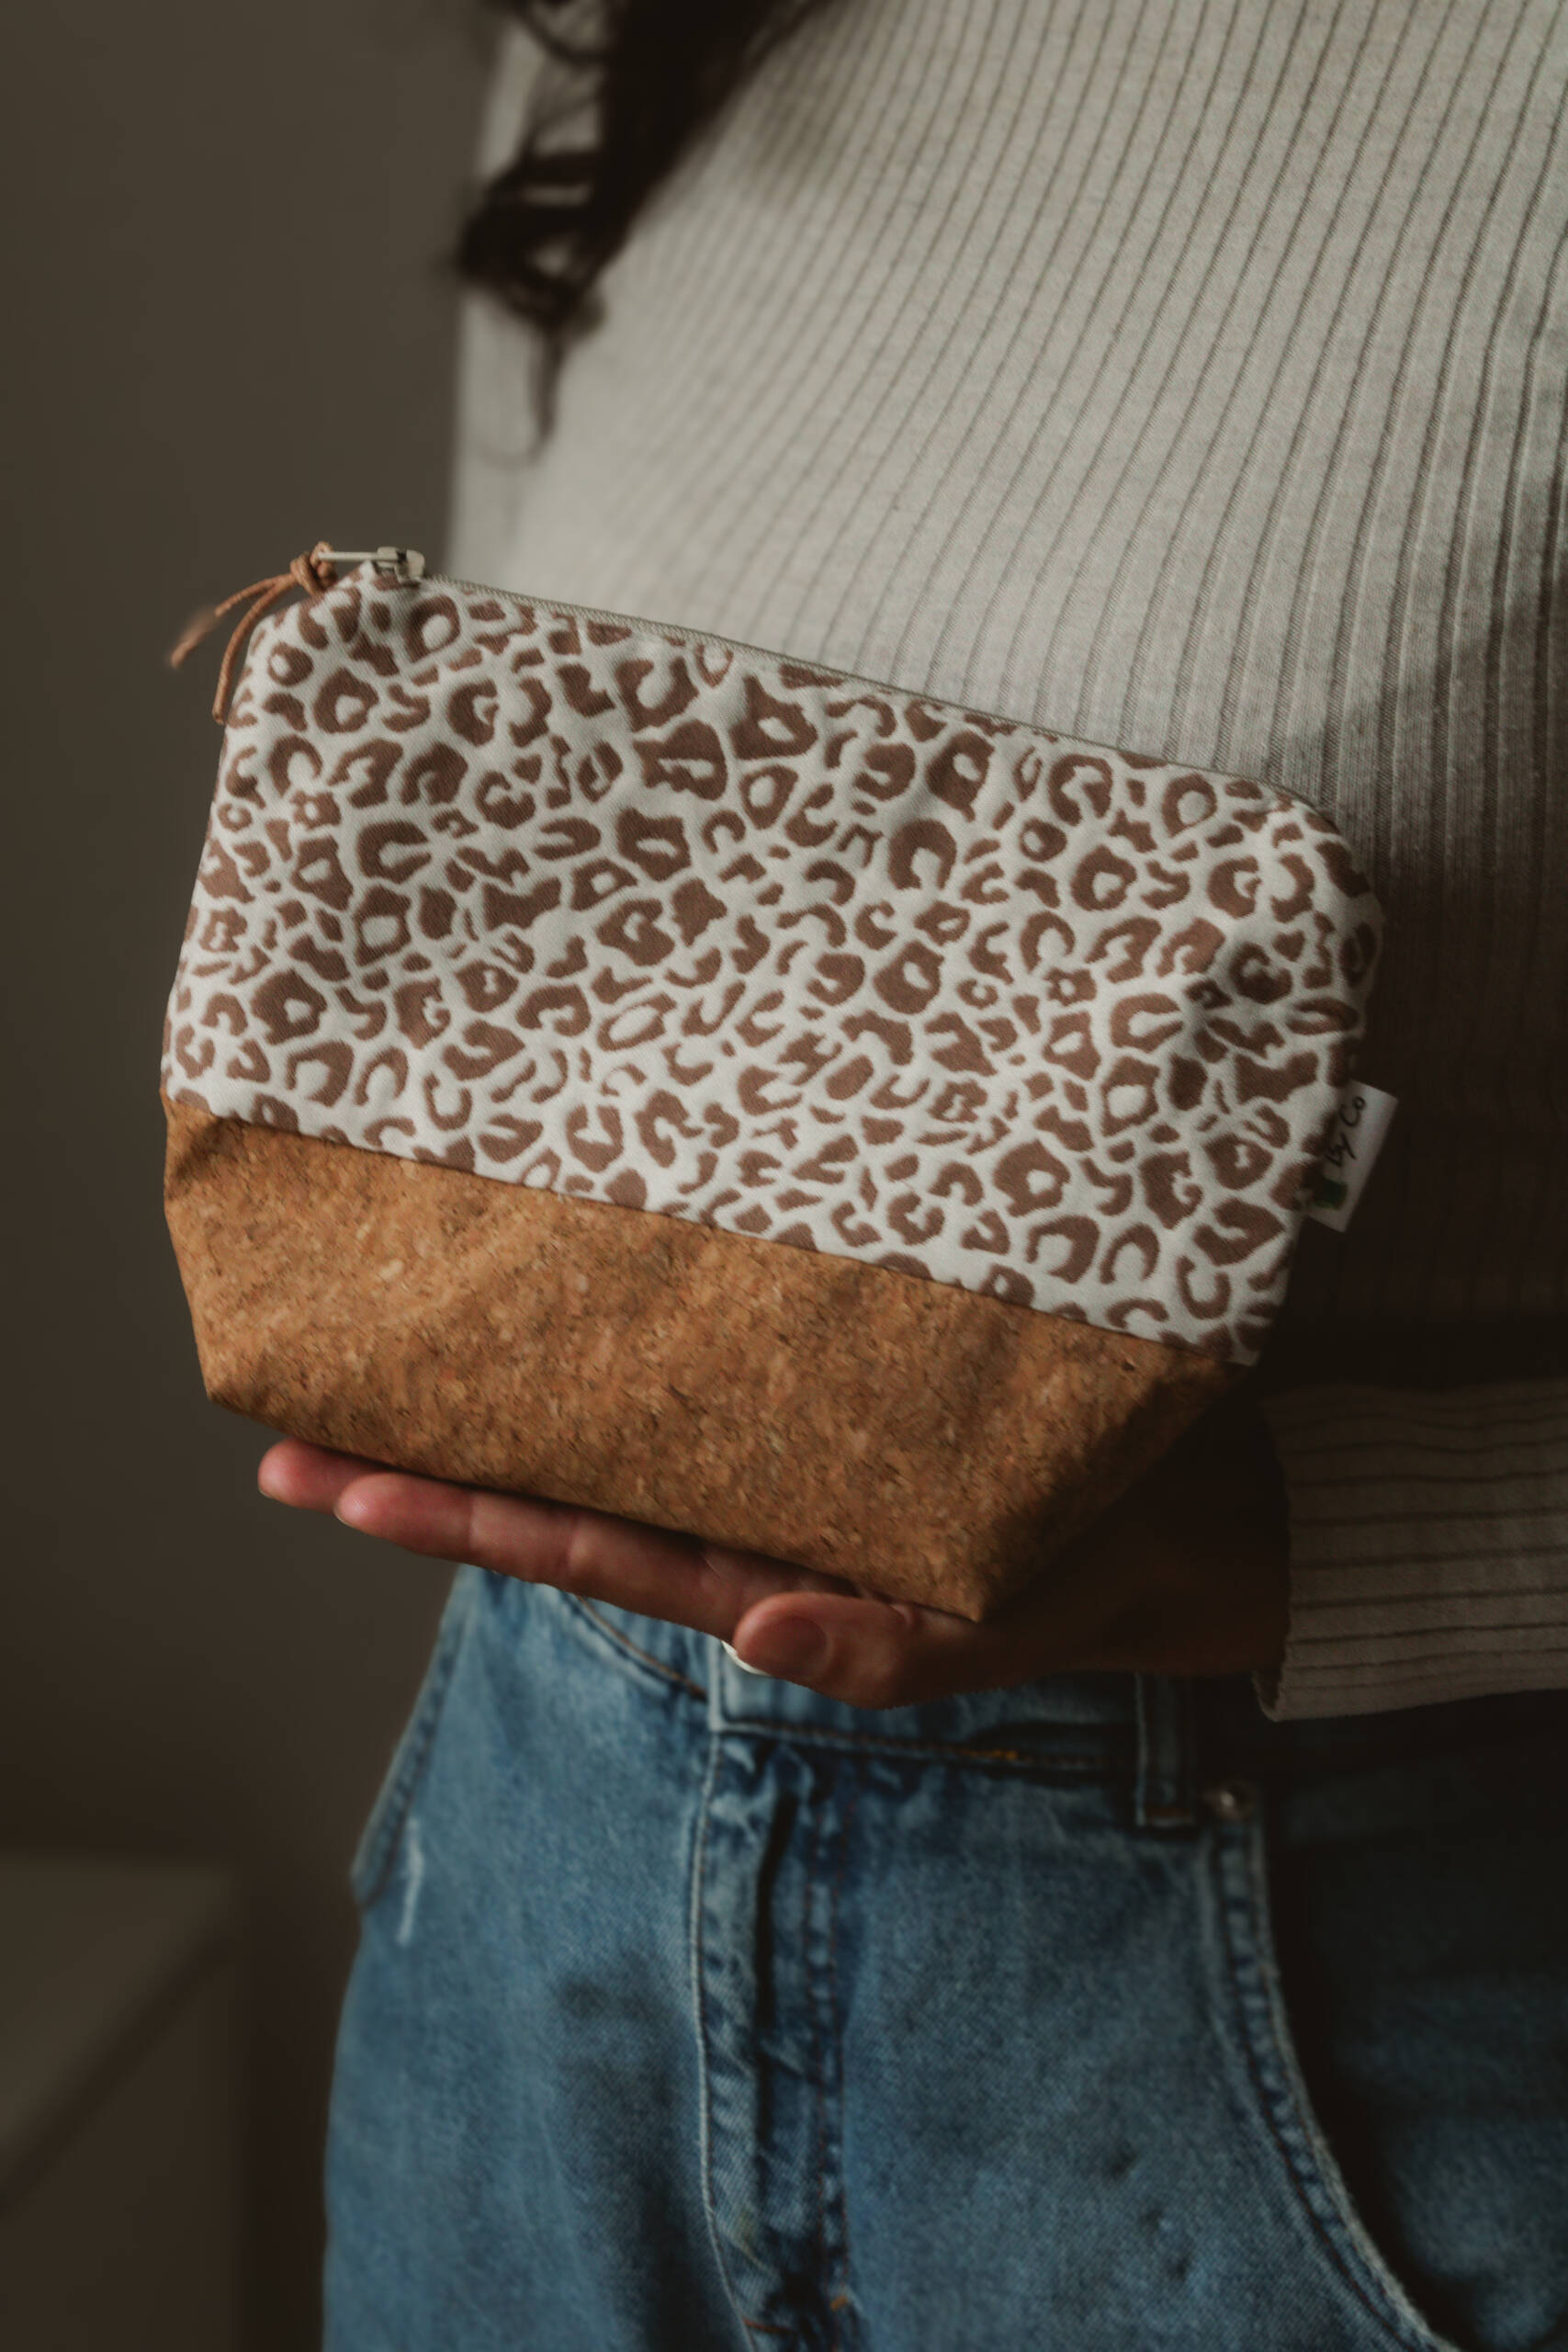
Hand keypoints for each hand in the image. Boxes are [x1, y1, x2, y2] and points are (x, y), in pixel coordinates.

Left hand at [258, 1399, 1287, 1708]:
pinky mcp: (839, 1396)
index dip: (460, 1519)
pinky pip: (713, 1377)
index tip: (334, 1486)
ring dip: (502, 1419)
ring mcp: (789, 1456)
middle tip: (291, 1443)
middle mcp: (755, 1510)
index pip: (587, 1544)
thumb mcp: (1007, 1626)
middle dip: (429, 1476)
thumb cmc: (1107, 1573)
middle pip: (565, 1492)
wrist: (1207, 1513)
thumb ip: (887, 1646)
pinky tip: (563, 1307)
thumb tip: (756, 1637)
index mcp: (773, 1565)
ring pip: (619, 1437)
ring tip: (379, 1380)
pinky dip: (628, 1350)